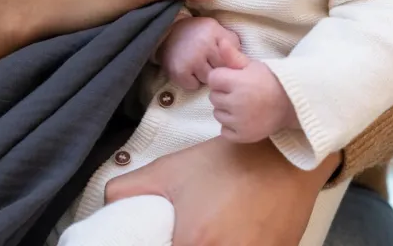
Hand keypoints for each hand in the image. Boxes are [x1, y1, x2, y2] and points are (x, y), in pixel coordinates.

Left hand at [105, 138, 338, 245]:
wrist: (284, 155)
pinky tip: (232, 235)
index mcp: (194, 243)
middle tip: (183, 234)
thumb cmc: (228, 162)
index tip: (163, 239)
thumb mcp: (170, 169)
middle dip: (182, 245)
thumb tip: (108, 204)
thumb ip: (128, 189)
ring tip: (208, 234)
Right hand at [157, 17, 241, 89]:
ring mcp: (191, 59)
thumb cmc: (196, 32)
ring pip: (210, 79)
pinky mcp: (179, 71)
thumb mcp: (215, 28)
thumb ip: (230, 41)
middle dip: (220, 70)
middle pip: (223, 69)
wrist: (166, 33)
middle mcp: (203, 45)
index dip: (230, 61)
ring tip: (200, 67)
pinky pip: (194, 86)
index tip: (225, 60)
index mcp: (214, 32)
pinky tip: (190, 73)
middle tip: (211, 64)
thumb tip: (243, 59)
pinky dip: (193, 82)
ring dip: (207, 77)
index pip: (232, 56)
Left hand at [208, 41, 299, 141]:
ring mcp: (239, 122)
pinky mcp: (243, 136)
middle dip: (223, 93)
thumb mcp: (253, 65)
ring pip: (217, 114)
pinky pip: (224, 131)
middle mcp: (236, 103)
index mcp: (238, 82)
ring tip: (243, 105)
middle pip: (213, 97)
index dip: (222, 77)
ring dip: (226, 110)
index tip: (234, 78)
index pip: (213, 78)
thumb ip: (234, 56)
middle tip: (240, 92)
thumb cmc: (271, 81)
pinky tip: (243, 118)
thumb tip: (220, 41)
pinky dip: (231, 127)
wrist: (292, 104)